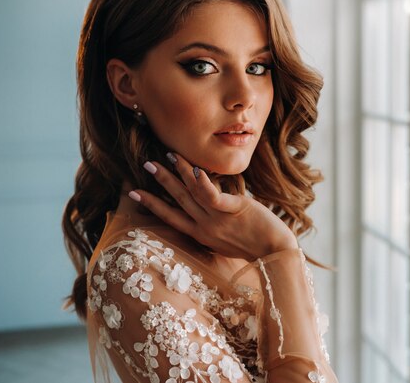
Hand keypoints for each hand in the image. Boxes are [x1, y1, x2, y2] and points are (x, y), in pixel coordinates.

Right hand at [129, 152, 297, 259]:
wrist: (276, 253)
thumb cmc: (254, 244)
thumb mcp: (225, 238)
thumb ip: (212, 224)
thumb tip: (205, 208)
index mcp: (201, 235)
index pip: (170, 216)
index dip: (152, 203)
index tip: (134, 192)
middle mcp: (205, 227)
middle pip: (177, 200)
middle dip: (161, 181)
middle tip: (147, 164)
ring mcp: (218, 219)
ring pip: (192, 193)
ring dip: (178, 173)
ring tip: (168, 157)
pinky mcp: (234, 209)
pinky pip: (212, 195)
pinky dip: (202, 182)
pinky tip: (195, 168)